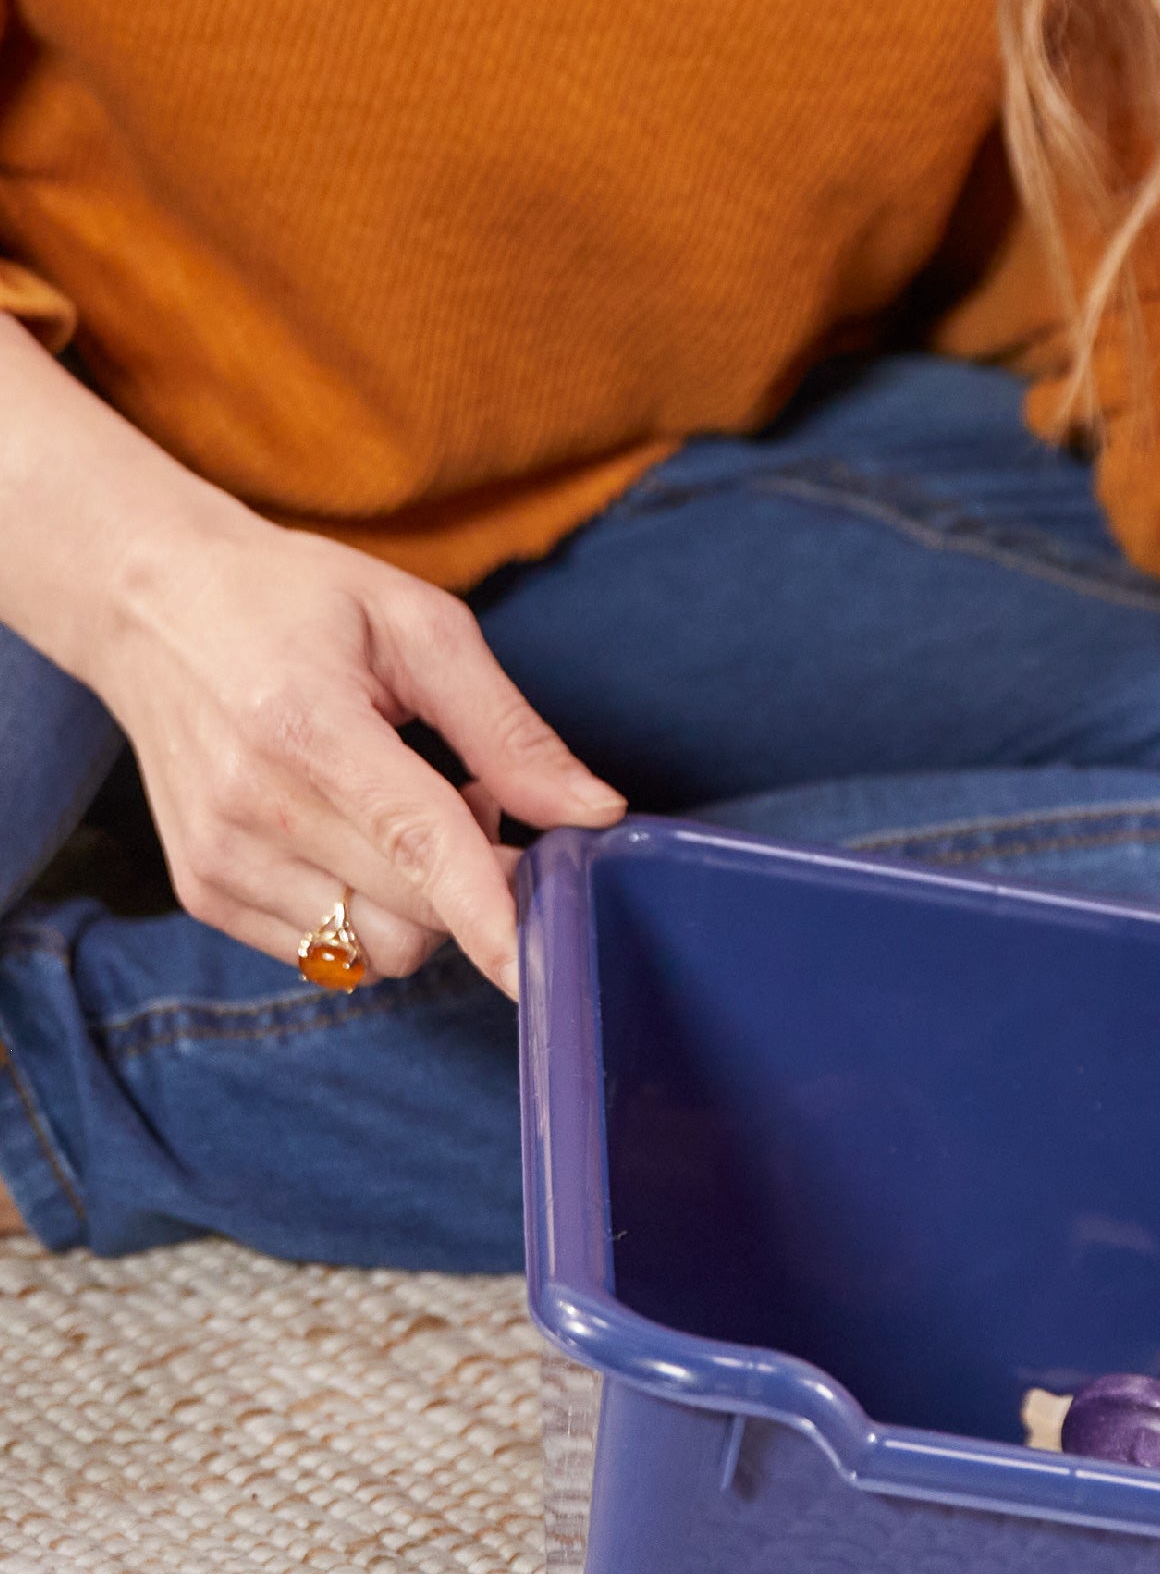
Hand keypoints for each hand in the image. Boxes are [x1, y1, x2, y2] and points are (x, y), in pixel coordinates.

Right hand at [78, 501, 625, 995]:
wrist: (151, 607)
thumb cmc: (295, 601)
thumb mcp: (420, 627)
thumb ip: (510, 730)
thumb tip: (594, 812)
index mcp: (305, 728)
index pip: (415, 843)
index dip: (487, 910)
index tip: (537, 972)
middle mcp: (247, 809)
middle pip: (412, 913)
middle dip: (479, 877)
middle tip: (477, 793)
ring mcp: (215, 861)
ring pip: (373, 949)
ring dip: (426, 901)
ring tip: (412, 808)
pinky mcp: (202, 894)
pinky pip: (327, 952)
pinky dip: (371, 913)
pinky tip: (364, 839)